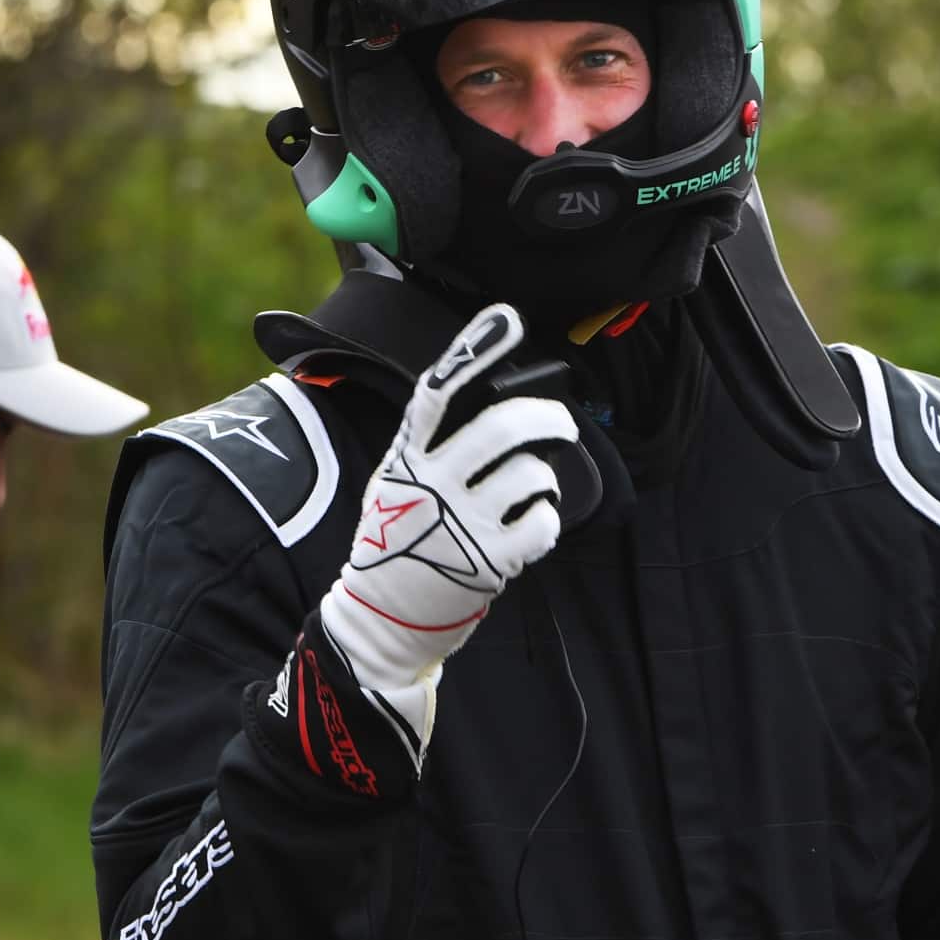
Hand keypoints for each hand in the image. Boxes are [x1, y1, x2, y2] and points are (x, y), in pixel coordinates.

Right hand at [317, 303, 578, 757]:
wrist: (380, 620)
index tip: (505, 319)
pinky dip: (547, 519)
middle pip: (502, 428)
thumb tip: (493, 409)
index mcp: (406, 459)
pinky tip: (532, 524)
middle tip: (560, 424)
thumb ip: (432, 450)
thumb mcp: (395, 486)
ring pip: (531, 474)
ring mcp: (461, 524)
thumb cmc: (396, 544)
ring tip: (533, 489)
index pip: (438, 392)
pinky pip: (543, 523)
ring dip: (545, 478)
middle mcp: (431, 486)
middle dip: (547, 419)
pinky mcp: (488, 563)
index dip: (472, 351)